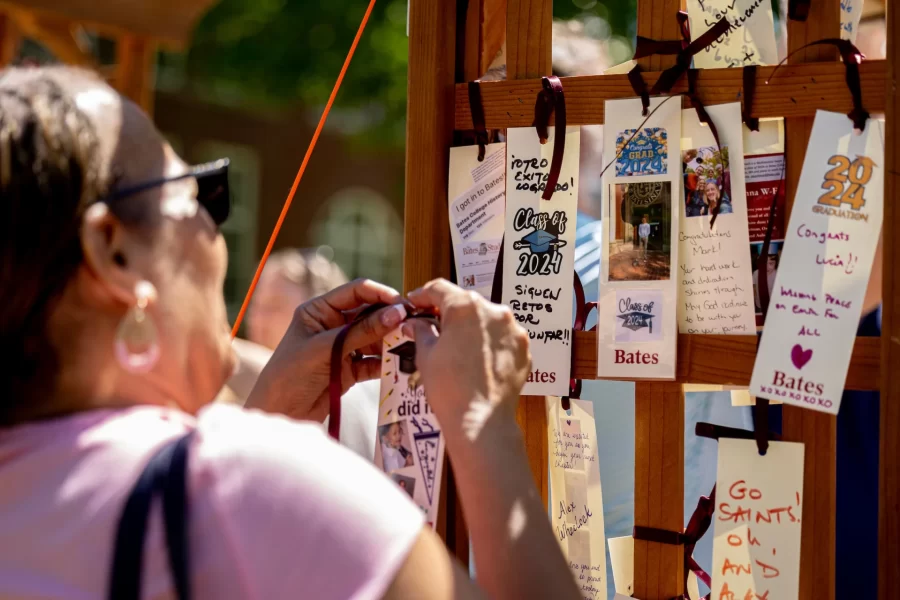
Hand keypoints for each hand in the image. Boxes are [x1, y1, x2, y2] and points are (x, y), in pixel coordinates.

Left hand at [246, 279, 407, 421]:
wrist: (279, 414)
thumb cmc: (289, 375)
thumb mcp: (325, 349)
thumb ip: (362, 332)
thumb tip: (397, 313)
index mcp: (319, 310)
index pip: (356, 291)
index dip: (381, 294)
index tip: (403, 304)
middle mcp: (333, 325)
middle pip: (370, 313)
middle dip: (391, 318)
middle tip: (414, 324)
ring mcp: (343, 347)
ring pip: (375, 337)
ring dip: (392, 341)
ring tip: (411, 345)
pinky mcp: (350, 369)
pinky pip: (374, 360)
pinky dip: (387, 362)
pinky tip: (402, 363)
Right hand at [403, 279, 529, 440]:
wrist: (481, 421)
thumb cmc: (448, 387)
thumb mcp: (426, 355)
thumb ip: (421, 331)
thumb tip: (414, 322)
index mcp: (464, 307)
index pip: (439, 289)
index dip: (422, 295)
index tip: (414, 305)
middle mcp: (493, 310)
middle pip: (466, 302)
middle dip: (448, 312)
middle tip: (434, 326)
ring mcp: (512, 329)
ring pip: (487, 319)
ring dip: (472, 327)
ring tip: (459, 346)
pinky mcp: (524, 347)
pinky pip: (503, 337)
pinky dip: (490, 343)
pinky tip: (479, 359)